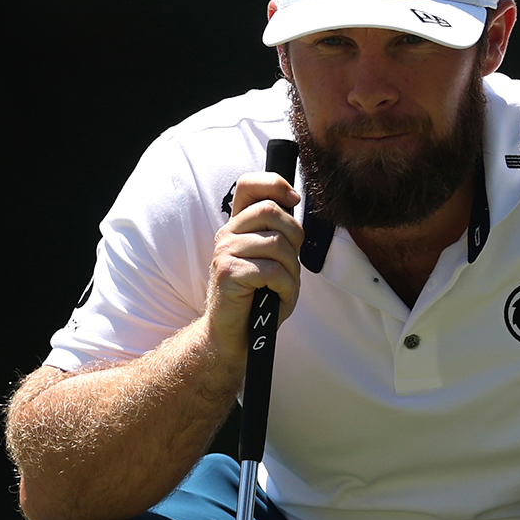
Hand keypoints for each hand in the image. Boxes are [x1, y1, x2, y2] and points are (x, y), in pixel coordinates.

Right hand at [205, 172, 302, 363]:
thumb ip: (281, 233)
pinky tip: (277, 297)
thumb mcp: (275, 259)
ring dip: (291, 269)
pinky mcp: (228, 273)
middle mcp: (228, 233)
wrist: (235, 335)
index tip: (293, 201)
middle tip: (292, 262)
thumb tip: (294, 204)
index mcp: (239, 226)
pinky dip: (284, 287)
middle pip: (271, 211)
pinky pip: (271, 270)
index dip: (275, 184)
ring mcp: (225, 252)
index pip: (249, 184)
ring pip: (276, 243)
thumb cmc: (260, 298)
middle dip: (295, 236)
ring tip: (284, 285)